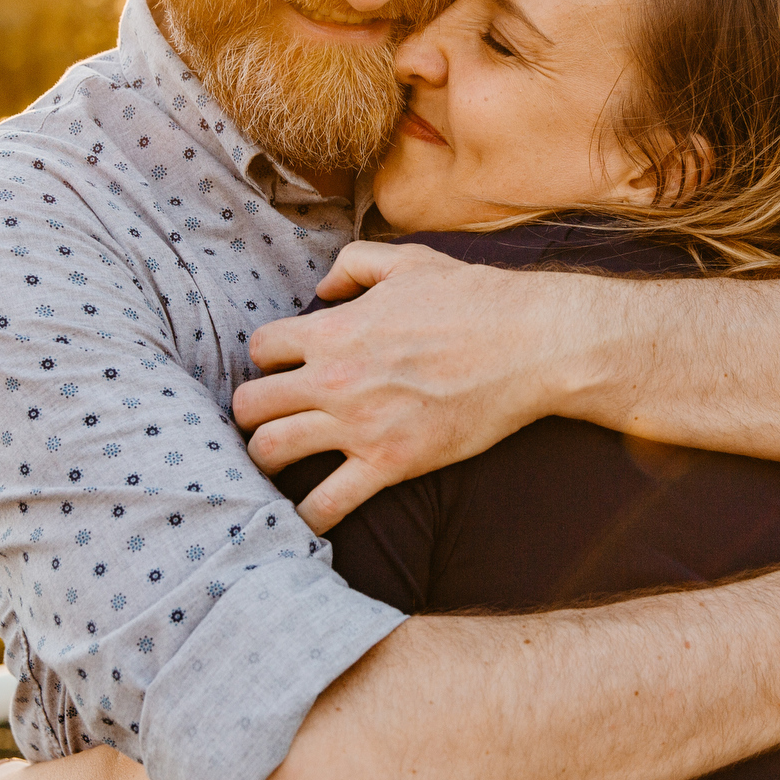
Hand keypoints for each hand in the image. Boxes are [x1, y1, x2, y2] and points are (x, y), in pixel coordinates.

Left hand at [236, 242, 573, 529]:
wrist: (529, 344)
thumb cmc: (473, 298)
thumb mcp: (408, 260)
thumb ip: (353, 265)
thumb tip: (320, 290)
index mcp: (333, 329)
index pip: (260, 348)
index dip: (267, 360)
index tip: (285, 372)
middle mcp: (334, 378)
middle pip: (250, 405)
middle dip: (252, 413)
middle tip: (271, 421)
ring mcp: (359, 425)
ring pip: (271, 452)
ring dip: (265, 461)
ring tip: (278, 465)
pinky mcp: (390, 463)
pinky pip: (326, 504)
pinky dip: (308, 517)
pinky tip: (306, 520)